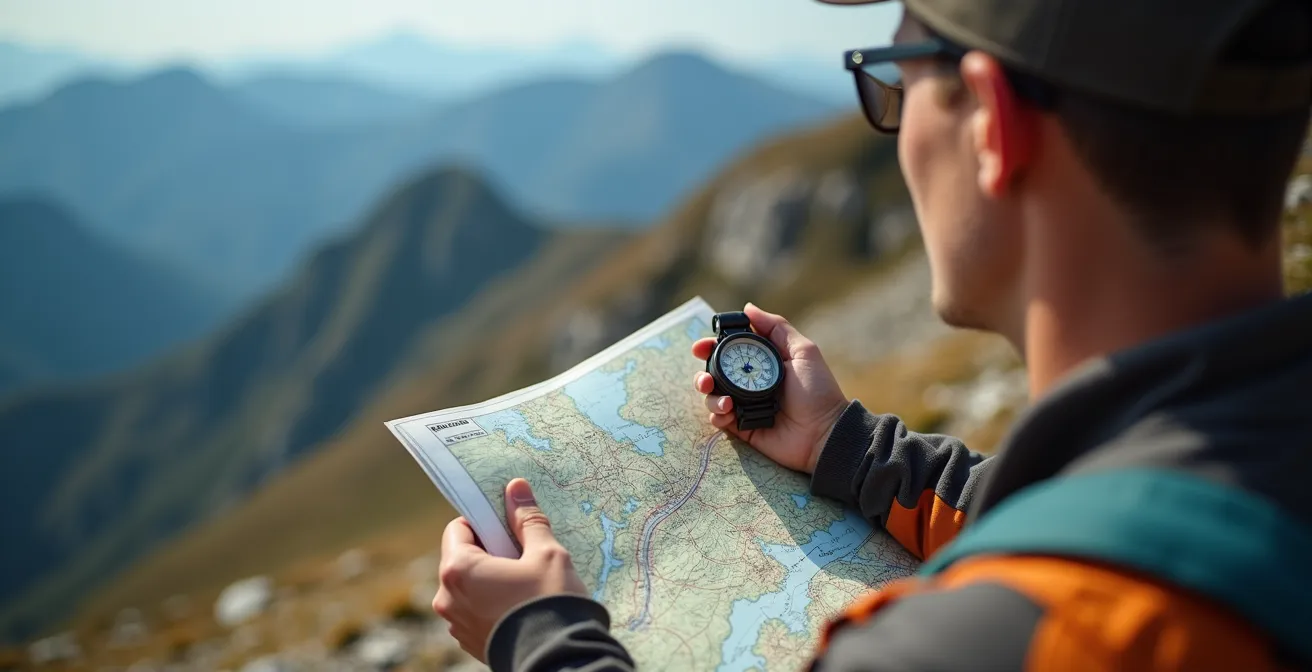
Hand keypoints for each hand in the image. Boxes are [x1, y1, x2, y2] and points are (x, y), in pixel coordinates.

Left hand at [432, 478, 587, 660]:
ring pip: (469, 586)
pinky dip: (491, 602)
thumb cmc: (550, 602)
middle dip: (489, 551)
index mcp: (459, 570)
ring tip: (524, 582)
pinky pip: (475, 610)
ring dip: (490, 578)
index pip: (458, 529)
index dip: (484, 522)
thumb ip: (527, 519)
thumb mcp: (546, 553)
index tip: (508, 526)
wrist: (559, 659)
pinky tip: (520, 604)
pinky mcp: (470, 642)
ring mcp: (457, 624)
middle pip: (462, 557)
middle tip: (523, 554)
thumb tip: (516, 487)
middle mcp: (448, 598)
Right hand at [694, 303, 848, 473]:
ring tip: (725, 402)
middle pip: (713, 372)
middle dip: (702, 373)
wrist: (823, 431)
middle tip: (706, 379)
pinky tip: (729, 413)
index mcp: (761, 362)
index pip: (728, 350)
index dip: (711, 345)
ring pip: (711, 396)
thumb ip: (777, 328)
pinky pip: (718, 418)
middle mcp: (748, 381)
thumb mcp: (803, 352)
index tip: (702, 346)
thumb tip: (748, 307)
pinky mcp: (741, 426)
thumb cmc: (818, 391)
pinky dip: (717, 414)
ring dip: (710, 396)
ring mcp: (743, 404)